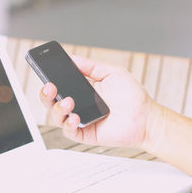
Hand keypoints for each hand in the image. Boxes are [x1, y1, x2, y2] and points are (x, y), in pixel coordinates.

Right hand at [40, 55, 158, 148]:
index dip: (49, 80)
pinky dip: (68, 124)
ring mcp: (80, 121)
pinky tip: (75, 117)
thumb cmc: (132, 96)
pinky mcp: (85, 134)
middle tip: (50, 87)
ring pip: (57, 117)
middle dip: (46, 94)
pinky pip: (69, 131)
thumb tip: (71, 58)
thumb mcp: (111, 73)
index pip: (58, 86)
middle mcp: (77, 106)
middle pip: (51, 102)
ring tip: (68, 101)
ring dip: (58, 109)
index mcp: (80, 90)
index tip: (45, 73)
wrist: (146, 117)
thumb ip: (90, 66)